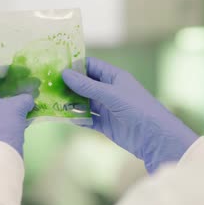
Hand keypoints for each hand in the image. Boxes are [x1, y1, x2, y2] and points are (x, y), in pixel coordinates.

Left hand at [0, 69, 35, 156]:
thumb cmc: (4, 125)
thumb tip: (29, 98)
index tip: (21, 69)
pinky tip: (26, 116)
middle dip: (12, 87)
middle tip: (27, 84)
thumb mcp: (18, 107)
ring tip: (29, 100)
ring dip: (13, 102)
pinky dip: (10, 115)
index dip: (6, 69)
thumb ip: (25, 98)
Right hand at [62, 58, 197, 173]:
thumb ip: (87, 86)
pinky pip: (87, 119)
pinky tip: (66, 118)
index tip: (56, 67)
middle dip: (69, 85)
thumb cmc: (138, 109)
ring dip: (71, 103)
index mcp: (114, 77)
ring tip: (53, 102)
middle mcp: (109, 91)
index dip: (75, 65)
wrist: (155, 139)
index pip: (91, 66)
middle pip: (84, 84)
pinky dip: (78, 118)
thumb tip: (64, 74)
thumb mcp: (111, 95)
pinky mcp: (105, 125)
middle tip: (49, 86)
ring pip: (84, 102)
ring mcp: (107, 108)